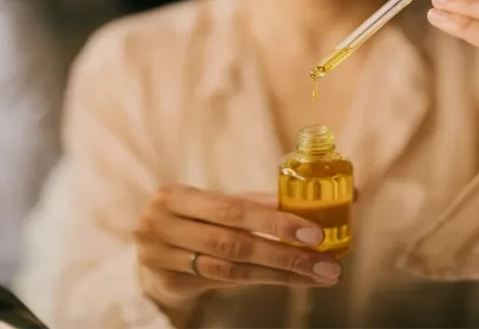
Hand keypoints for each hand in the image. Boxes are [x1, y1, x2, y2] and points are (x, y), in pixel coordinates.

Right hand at [133, 184, 341, 306]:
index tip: (316, 232)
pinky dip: (261, 280)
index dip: (276, 221)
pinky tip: (291, 281)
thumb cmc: (196, 220)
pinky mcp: (168, 283)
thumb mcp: (217, 205)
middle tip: (326, 263)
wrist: (152, 251)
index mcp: (175, 195)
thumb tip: (318, 199)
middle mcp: (162, 224)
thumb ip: (259, 203)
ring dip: (280, 273)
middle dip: (285, 254)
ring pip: (231, 269)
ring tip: (318, 275)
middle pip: (233, 243)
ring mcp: (160, 257)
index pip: (233, 208)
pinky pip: (224, 284)